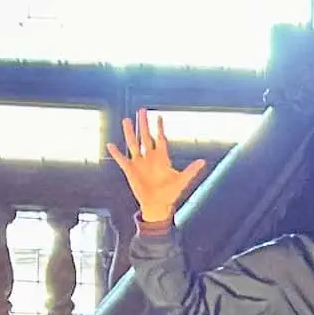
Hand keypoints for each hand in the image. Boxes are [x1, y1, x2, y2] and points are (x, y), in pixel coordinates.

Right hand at [106, 110, 209, 229]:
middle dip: (144, 124)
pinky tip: (110, 145)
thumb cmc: (171, 193)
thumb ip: (191, 171)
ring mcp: (139, 163)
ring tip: (126, 120)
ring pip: (133, 144)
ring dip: (129, 132)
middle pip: (145, 136)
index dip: (159, 127)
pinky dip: (116, 153)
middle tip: (142, 110)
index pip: (160, 138)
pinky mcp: (130, 170)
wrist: (158, 204)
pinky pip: (121, 160)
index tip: (158, 116)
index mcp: (162, 158)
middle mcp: (150, 157)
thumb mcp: (182, 180)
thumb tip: (202, 161)